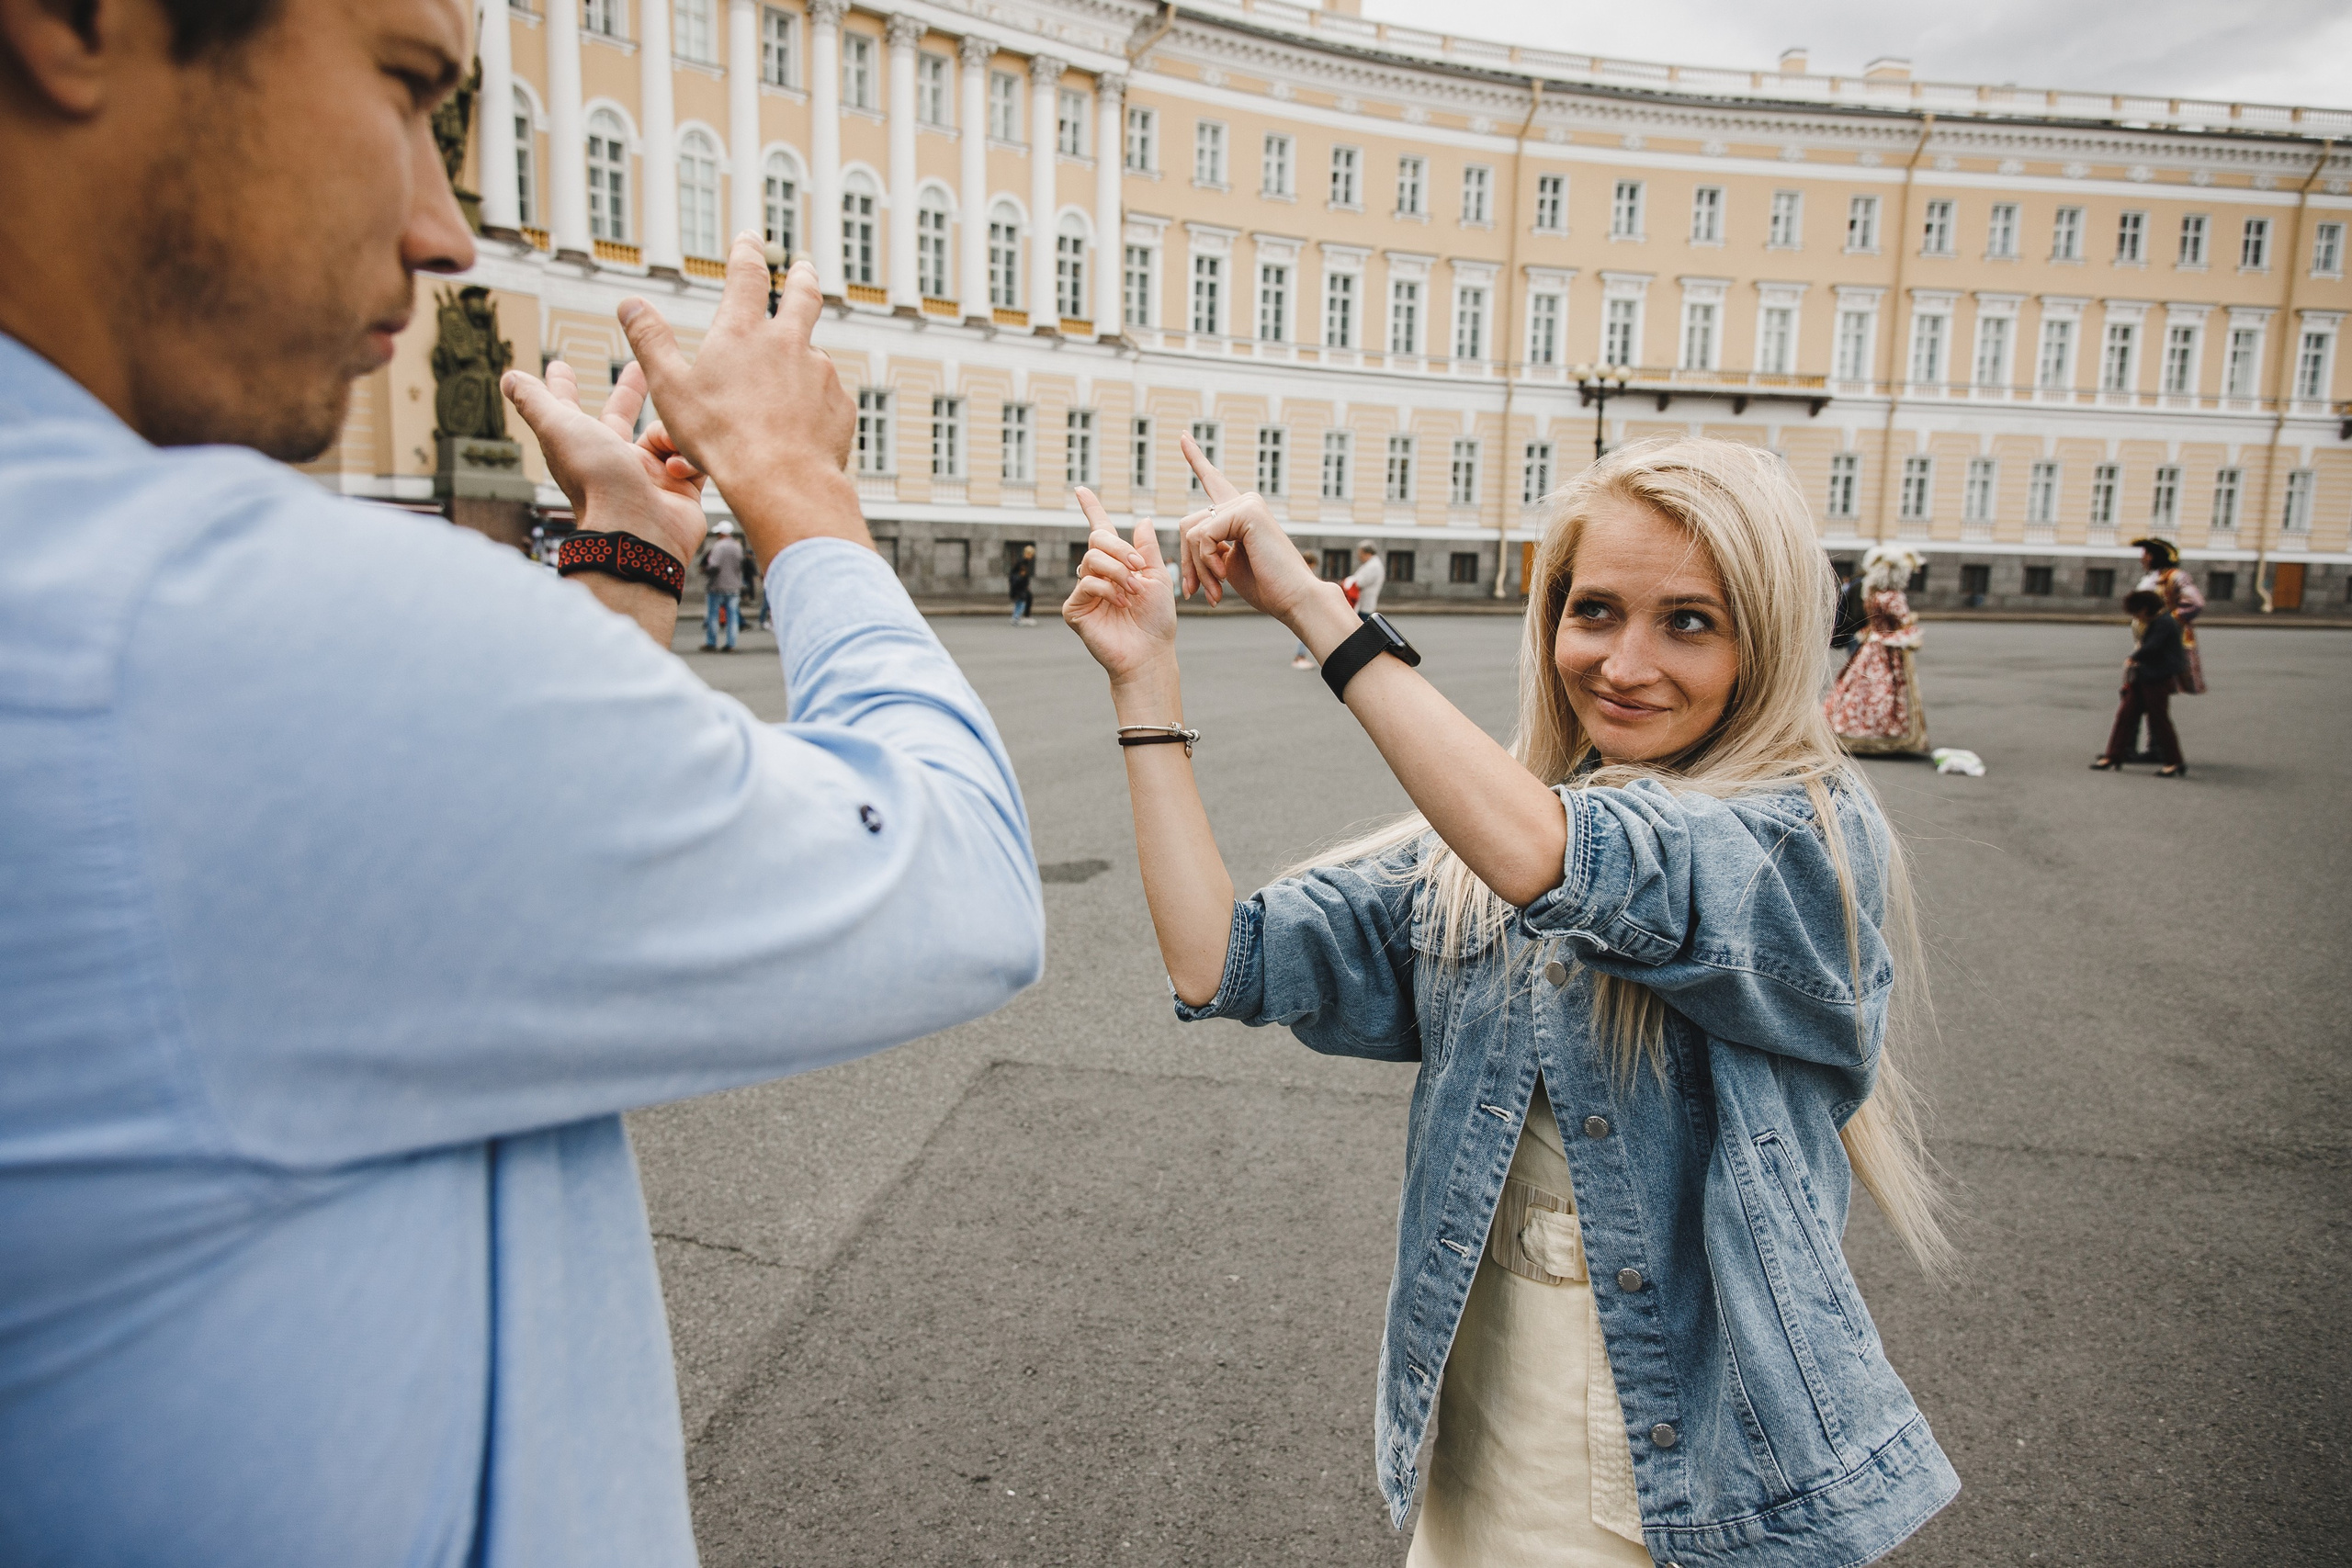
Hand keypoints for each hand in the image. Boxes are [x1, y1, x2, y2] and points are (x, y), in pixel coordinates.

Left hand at [502, 359, 707, 562]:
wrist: (640, 530)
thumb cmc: (596, 479)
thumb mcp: (559, 429)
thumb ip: (535, 401)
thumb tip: (508, 378)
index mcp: (581, 447)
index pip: (569, 409)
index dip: (562, 386)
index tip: (560, 366)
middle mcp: (612, 460)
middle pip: (620, 417)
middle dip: (629, 392)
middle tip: (639, 367)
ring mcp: (647, 476)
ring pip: (663, 434)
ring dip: (667, 432)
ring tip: (667, 444)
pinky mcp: (680, 490)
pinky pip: (692, 458)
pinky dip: (688, 458)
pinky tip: (678, 469)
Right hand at [612, 233, 865, 565]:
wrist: (782, 481)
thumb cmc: (722, 439)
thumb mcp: (670, 388)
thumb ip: (651, 342)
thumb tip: (630, 305)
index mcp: (743, 333)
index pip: (747, 276)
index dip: (747, 252)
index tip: (750, 238)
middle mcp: (789, 344)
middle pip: (802, 297)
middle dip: (801, 278)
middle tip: (803, 267)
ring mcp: (821, 374)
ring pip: (814, 355)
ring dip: (803, 359)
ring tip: (789, 384)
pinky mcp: (840, 406)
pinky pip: (828, 399)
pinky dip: (815, 405)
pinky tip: (802, 426)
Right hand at [1063, 489, 1175, 687]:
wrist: (1150, 652)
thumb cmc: (1156, 620)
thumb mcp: (1158, 578)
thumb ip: (1148, 550)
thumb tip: (1142, 519)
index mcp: (1116, 564)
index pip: (1100, 530)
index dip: (1091, 508)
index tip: (1080, 489)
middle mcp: (1096, 574)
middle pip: (1097, 539)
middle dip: (1121, 550)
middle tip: (1140, 569)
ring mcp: (1083, 591)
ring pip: (1093, 559)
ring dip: (1119, 572)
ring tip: (1134, 591)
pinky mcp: (1074, 609)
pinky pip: (1087, 583)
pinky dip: (1107, 589)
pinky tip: (1121, 603)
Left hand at [1173, 433, 1322, 622]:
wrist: (1295, 599)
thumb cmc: (1267, 587)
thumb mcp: (1229, 563)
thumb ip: (1211, 544)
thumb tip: (1189, 536)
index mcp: (1240, 512)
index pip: (1213, 480)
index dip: (1196, 458)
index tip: (1182, 436)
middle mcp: (1244, 501)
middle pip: (1187, 524)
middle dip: (1188, 562)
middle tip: (1195, 592)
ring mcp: (1247, 503)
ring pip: (1192, 532)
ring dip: (1197, 568)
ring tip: (1215, 591)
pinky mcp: (1247, 511)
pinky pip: (1203, 536)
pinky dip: (1206, 562)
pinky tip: (1224, 575)